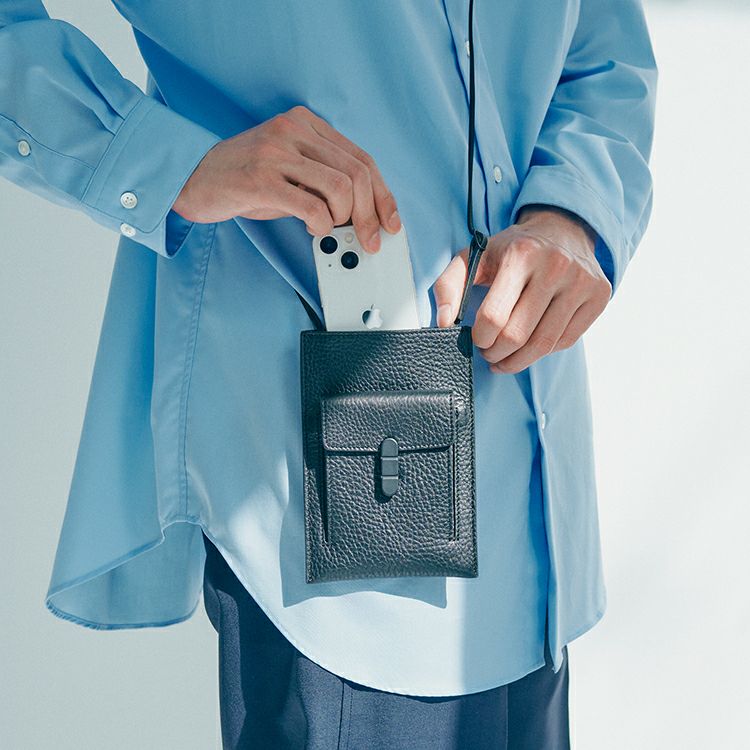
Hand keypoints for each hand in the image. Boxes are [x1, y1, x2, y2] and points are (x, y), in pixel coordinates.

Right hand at [172, 105, 400, 251]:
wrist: (191, 177)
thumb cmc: (244, 180)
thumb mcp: (289, 170)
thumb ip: (323, 180)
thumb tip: (363, 215)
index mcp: (306, 123)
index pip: (362, 158)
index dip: (383, 195)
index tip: (391, 223)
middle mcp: (294, 130)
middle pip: (357, 173)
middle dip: (369, 215)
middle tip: (368, 240)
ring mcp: (276, 152)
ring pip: (340, 188)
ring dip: (341, 220)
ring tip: (325, 228)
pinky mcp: (260, 178)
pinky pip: (311, 206)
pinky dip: (320, 226)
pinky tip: (311, 228)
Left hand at [432, 205, 611, 372]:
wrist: (561, 230)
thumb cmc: (512, 249)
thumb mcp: (474, 257)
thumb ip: (448, 286)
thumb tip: (442, 323)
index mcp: (521, 255)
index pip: (494, 318)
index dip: (480, 338)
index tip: (477, 339)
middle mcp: (556, 265)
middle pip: (517, 336)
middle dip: (496, 354)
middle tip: (490, 353)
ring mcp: (582, 281)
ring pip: (543, 345)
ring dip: (518, 361)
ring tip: (505, 359)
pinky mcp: (599, 295)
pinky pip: (565, 341)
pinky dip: (543, 351)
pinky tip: (531, 344)